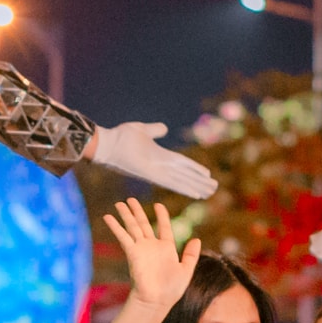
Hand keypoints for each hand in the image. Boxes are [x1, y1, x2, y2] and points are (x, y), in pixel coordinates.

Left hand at [90, 122, 217, 198]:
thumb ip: (154, 130)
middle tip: (214, 188)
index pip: (182, 164)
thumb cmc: (120, 137)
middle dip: (200, 182)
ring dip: (197, 187)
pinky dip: (186, 189)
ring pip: (182, 182)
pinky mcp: (152, 175)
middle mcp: (160, 166)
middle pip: (185, 176)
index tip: (208, 175)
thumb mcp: (142, 129)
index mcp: (160, 155)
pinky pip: (172, 184)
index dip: (195, 170)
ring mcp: (157, 172)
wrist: (106, 144)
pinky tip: (196, 194)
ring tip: (211, 192)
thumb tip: (164, 128)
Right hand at [101, 200, 201, 322]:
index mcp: (167, 248)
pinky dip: (116, 227)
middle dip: (137, 211)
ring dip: (126, 215)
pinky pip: (123, 237)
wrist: (157, 300)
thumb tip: (197, 239)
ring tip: (119, 203)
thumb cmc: (172, 289)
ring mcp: (141, 248)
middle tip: (130, 199)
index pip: (164, 227)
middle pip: (143, 223)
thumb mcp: (186, 270)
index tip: (158, 205)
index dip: (162, 215)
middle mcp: (152, 246)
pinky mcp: (132, 253)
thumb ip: (190, 255)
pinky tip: (108, 217)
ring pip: (133, 227)